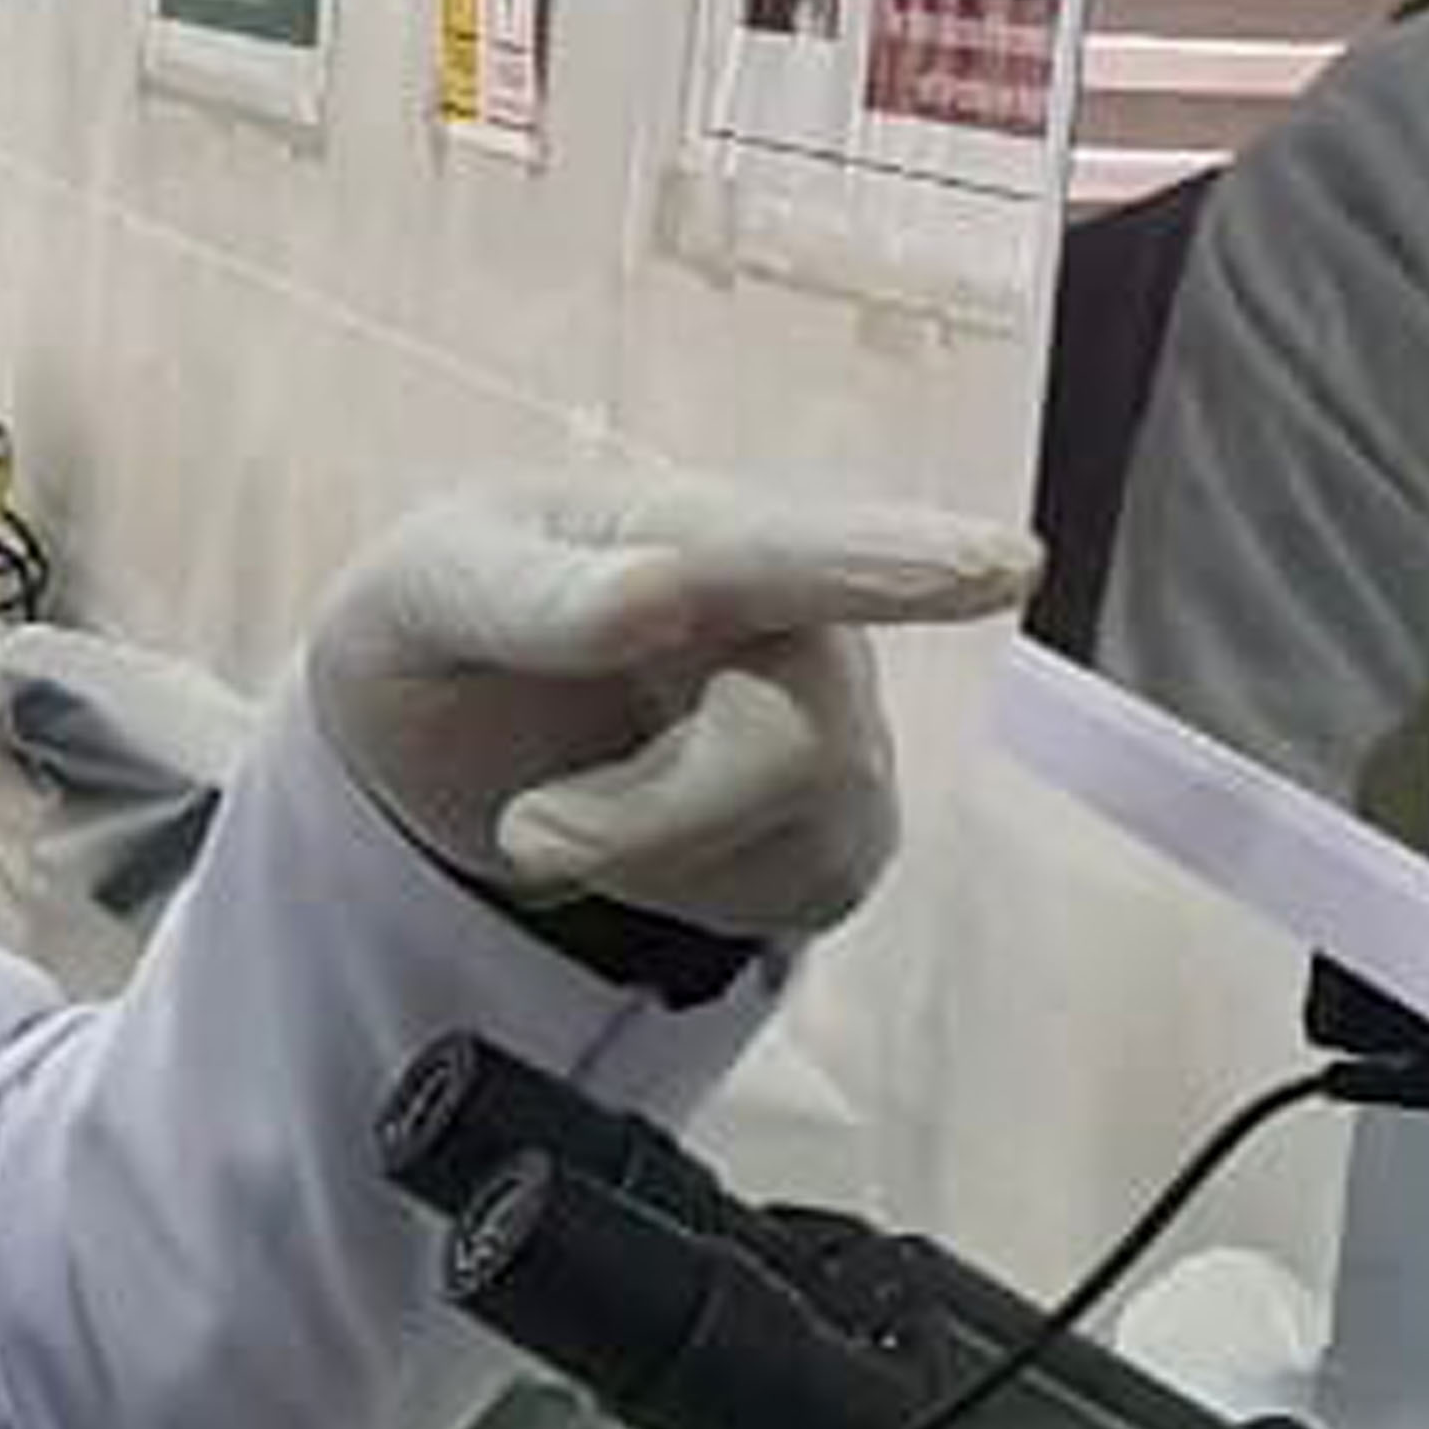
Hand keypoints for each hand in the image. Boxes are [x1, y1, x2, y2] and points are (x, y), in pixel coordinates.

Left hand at [299, 475, 1031, 946]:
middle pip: (793, 748)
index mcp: (690, 529)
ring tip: (561, 811)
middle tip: (527, 833)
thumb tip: (660, 594)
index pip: (796, 553)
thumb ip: (529, 593)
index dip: (900, 561)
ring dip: (645, 855)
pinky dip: (685, 895)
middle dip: (643, 822)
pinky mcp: (842, 825)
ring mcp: (837, 718)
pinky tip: (641, 835)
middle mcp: (798, 613)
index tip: (999, 565)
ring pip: (798, 837)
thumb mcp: (428, 592)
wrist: (451, 720)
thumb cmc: (449, 618)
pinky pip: (798, 898)